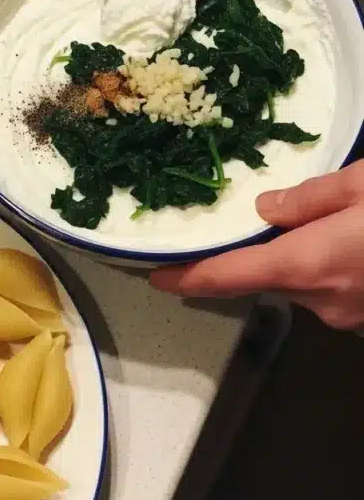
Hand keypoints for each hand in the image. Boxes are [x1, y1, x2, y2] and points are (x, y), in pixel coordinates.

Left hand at [150, 160, 363, 330]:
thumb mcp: (362, 185)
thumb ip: (309, 197)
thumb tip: (262, 207)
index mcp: (306, 263)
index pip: (228, 275)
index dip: (188, 277)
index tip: (156, 276)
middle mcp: (320, 298)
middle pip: (267, 275)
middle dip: (260, 249)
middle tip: (257, 215)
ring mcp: (347, 315)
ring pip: (303, 281)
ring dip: (300, 254)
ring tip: (323, 217)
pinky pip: (330, 287)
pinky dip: (327, 264)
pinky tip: (347, 238)